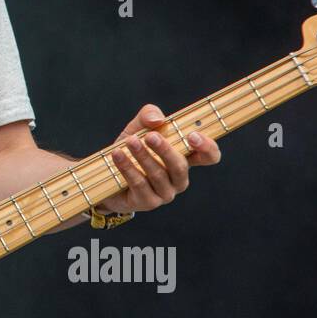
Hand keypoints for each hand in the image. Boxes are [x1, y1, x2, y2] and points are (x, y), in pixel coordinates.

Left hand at [99, 103, 220, 215]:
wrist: (107, 174)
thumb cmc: (131, 148)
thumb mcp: (138, 127)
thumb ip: (149, 115)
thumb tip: (158, 120)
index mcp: (184, 158)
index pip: (209, 156)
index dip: (207, 147)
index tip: (192, 135)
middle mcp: (178, 178)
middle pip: (180, 166)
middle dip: (166, 150)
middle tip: (150, 136)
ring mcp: (165, 193)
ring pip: (158, 175)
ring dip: (143, 156)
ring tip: (130, 142)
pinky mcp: (148, 202)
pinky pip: (140, 184)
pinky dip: (128, 168)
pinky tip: (117, 155)